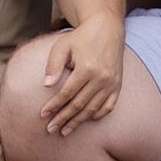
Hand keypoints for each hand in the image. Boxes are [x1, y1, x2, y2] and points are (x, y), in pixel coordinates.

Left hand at [37, 12, 124, 136]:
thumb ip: (54, 65)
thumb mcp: (63, 46)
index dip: (54, 106)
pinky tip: (86, 120)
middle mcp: (101, 78)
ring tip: (65, 131)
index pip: (67, 93)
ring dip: (78, 121)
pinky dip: (97, 115)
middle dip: (63, 118)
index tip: (43, 115)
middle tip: (50, 129)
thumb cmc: (81, 37)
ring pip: (93, 109)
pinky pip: (108, 106)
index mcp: (86, 68)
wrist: (107, 29)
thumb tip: (46, 86)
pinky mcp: (117, 85)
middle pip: (79, 104)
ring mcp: (111, 83)